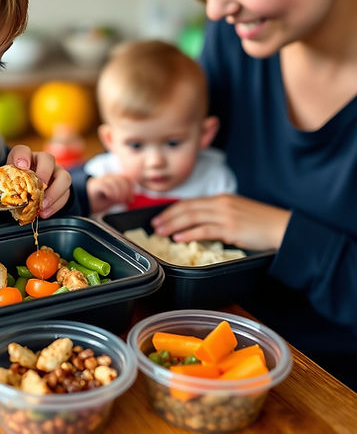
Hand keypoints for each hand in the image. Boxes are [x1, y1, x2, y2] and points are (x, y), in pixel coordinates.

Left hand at [6, 145, 71, 217]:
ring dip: (54, 192)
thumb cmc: (19, 185)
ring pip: (64, 177)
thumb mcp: (9, 183)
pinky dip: (55, 205)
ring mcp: (56, 173)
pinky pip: (66, 193)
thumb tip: (6, 197)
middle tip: (39, 187)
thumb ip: (8, 186)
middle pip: (48, 159)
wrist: (31, 192)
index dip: (22, 156)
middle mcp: (42, 161)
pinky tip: (44, 212)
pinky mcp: (63, 186)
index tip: (21, 166)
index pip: (23, 150)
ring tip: (42, 205)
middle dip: (44, 173)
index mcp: (25, 158)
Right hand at [86, 174, 132, 213]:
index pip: (127, 180)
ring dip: (118, 193)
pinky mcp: (96, 184)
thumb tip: (130, 198)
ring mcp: (102, 179)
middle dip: (126, 192)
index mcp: (113, 179)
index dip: (130, 189)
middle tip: (123, 201)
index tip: (130, 200)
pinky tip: (109, 197)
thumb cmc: (97, 200)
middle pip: (122, 180)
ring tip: (116, 200)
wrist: (83, 202)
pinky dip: (110, 192)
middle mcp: (108, 177)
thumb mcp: (113, 199)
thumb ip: (121, 196)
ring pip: (116, 182)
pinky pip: (107, 186)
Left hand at [150, 193, 289, 250]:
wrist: (283, 228)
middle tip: (154, 225)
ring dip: (173, 225)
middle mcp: (221, 203)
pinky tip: (179, 238)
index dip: (173, 209)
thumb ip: (219, 215)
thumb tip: (200, 224)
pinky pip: (204, 230)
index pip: (191, 202)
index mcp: (222, 199)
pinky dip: (189, 234)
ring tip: (161, 231)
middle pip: (187, 208)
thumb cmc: (262, 223)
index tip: (161, 216)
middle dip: (168, 216)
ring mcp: (225, 215)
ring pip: (192, 217)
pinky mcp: (231, 228)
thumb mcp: (237, 213)